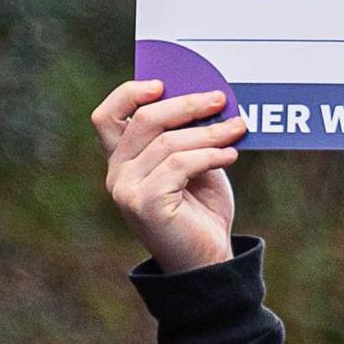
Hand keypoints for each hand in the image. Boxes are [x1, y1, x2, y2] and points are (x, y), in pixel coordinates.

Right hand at [92, 79, 245, 274]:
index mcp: (122, 161)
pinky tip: (231, 154)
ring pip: (167, 143)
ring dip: (208, 132)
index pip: (106, 117)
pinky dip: (209, 155)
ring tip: (237, 128)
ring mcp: (126, 190)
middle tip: (220, 99)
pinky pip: (179, 165)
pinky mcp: (144, 204)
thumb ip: (187, 136)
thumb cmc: (201, 209)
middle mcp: (116, 174)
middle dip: (186, 105)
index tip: (162, 84)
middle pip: (144, 121)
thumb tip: (206, 96)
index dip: (129, 94)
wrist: (208, 260)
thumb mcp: (194, 165)